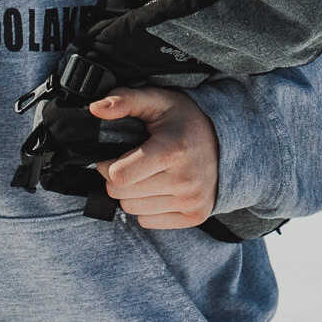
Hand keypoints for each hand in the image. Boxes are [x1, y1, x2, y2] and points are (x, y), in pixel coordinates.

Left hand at [89, 87, 219, 229]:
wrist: (225, 140)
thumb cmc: (183, 119)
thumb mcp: (156, 99)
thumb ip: (124, 100)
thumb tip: (96, 109)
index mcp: (172, 150)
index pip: (119, 176)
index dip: (107, 165)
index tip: (115, 155)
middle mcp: (185, 180)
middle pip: (122, 195)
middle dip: (117, 179)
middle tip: (131, 163)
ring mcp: (192, 201)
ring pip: (132, 210)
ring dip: (131, 194)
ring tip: (146, 174)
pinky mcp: (195, 215)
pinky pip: (148, 221)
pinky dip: (146, 207)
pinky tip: (158, 188)